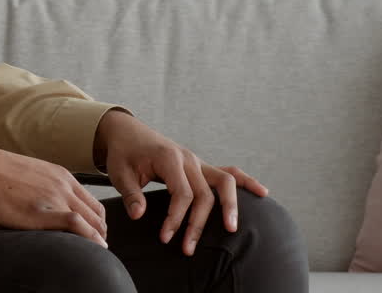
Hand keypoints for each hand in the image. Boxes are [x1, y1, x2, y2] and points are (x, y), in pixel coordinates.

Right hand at [0, 136, 107, 246]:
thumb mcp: (28, 175)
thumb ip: (43, 188)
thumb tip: (45, 205)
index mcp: (61, 175)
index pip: (93, 202)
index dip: (97, 222)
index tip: (93, 235)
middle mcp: (63, 184)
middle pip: (97, 214)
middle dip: (100, 233)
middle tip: (94, 249)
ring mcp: (54, 197)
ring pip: (93, 221)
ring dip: (97, 239)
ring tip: (91, 252)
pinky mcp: (43, 211)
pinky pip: (78, 225)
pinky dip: (91, 238)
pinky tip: (93, 248)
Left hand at [95, 111, 268, 255]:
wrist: (127, 132)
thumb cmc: (123, 153)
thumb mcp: (120, 173)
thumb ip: (131, 194)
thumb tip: (138, 215)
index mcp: (169, 158)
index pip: (182, 193)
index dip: (177, 218)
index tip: (166, 237)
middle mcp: (188, 158)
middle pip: (204, 194)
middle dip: (197, 223)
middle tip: (188, 248)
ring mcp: (198, 161)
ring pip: (224, 182)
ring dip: (230, 206)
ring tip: (231, 229)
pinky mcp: (201, 165)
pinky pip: (229, 172)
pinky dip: (245, 182)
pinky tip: (262, 193)